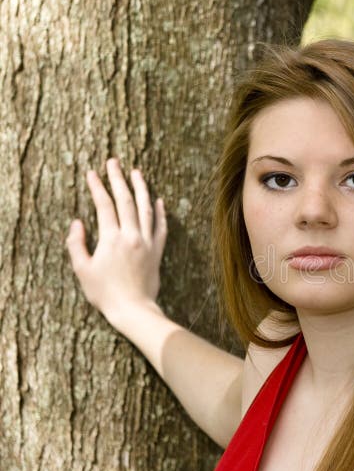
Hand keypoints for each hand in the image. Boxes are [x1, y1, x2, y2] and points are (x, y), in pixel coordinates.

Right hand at [66, 158, 166, 324]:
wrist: (133, 309)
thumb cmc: (104, 293)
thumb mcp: (82, 269)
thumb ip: (76, 244)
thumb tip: (77, 223)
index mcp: (111, 239)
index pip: (104, 205)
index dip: (98, 187)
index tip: (92, 173)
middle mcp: (132, 236)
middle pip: (126, 200)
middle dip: (118, 179)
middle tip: (114, 162)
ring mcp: (147, 242)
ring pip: (146, 209)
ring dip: (141, 188)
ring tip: (137, 172)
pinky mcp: (157, 251)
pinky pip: (161, 227)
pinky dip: (160, 212)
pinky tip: (158, 201)